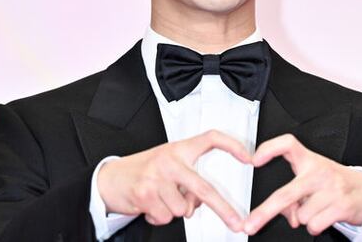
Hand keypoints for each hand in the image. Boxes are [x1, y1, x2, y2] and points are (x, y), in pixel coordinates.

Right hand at [98, 129, 250, 231]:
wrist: (111, 178)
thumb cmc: (145, 170)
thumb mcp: (169, 167)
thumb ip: (187, 181)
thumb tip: (198, 204)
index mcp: (180, 148)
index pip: (211, 138)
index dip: (232, 145)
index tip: (249, 157)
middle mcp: (170, 159)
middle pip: (204, 187)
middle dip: (223, 209)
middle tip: (236, 222)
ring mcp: (157, 176)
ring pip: (183, 210)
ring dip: (173, 211)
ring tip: (160, 199)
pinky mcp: (145, 192)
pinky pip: (166, 217)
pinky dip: (159, 217)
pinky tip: (150, 205)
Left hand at [244, 134, 361, 235]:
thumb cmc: (331, 182)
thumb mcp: (312, 180)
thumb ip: (294, 194)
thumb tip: (289, 216)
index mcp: (309, 159)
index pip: (288, 144)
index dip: (270, 149)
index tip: (254, 159)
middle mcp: (319, 171)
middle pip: (286, 193)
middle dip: (265, 212)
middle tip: (249, 225)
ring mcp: (331, 188)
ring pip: (301, 216)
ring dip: (304, 218)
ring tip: (316, 207)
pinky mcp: (342, 205)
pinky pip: (314, 225)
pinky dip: (315, 226)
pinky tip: (324, 216)